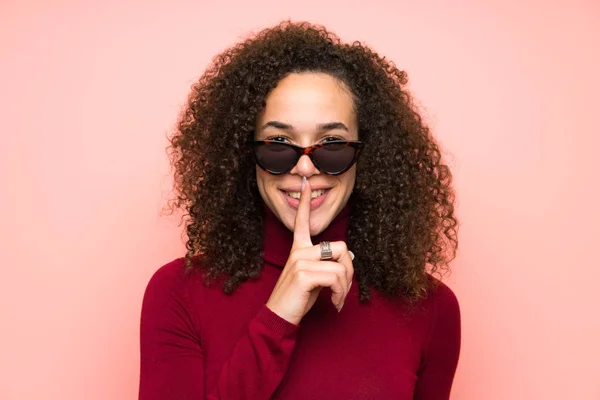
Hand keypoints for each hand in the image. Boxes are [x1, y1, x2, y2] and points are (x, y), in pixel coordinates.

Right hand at [266, 177, 353, 324]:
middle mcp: (298, 251)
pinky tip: (334, 304)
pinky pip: (336, 277)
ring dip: (345, 288)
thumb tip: (349, 256)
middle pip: (341, 247)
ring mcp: (300, 261)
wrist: (278, 317)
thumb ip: (328, 265)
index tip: (304, 183)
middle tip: (343, 290)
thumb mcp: (314, 280)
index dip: (305, 203)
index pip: (302, 222)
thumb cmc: (296, 300)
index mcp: (298, 250)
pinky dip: (340, 293)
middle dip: (350, 271)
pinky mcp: (304, 274)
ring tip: (337, 300)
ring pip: (342, 266)